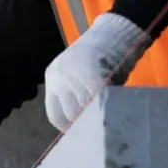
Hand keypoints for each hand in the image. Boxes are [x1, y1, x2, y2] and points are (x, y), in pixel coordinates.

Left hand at [43, 12, 150, 130]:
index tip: (82, 134)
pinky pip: (95, 94)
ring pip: (84, 106)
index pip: (55, 114)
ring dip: (95, 116)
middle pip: (70, 112)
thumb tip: (83, 130)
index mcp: (52, 78)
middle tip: (98, 132)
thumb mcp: (83, 81)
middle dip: (84, 123)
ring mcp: (70, 70)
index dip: (69, 127)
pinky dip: (104, 104)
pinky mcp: (87, 67)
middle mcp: (57, 75)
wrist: (115, 33)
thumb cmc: (102, 60)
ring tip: (106, 124)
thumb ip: (80, 100)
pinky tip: (113, 109)